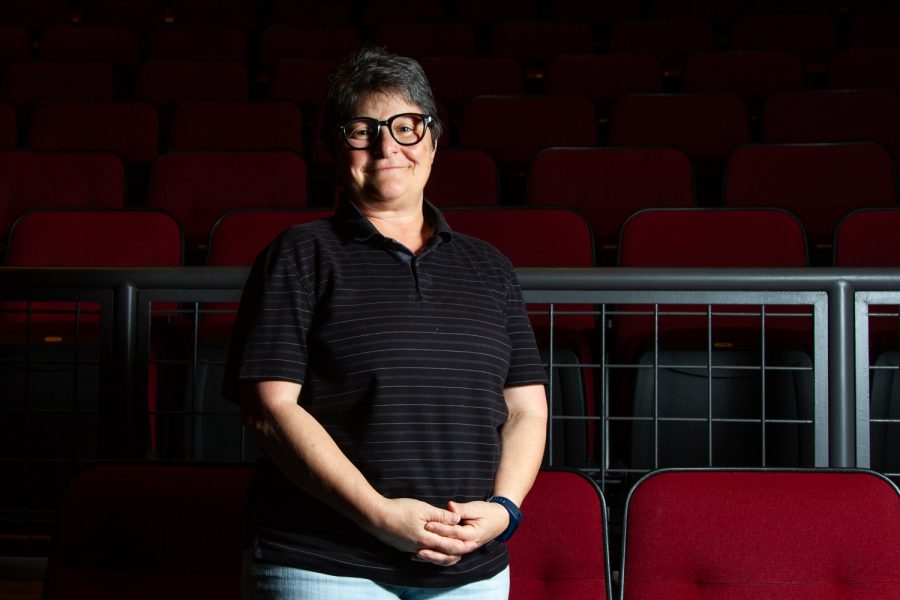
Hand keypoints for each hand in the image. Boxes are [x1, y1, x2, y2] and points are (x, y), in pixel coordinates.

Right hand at [362, 497, 478, 565]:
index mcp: (426, 538)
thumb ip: (441, 515)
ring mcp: (410, 549)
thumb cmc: (399, 509)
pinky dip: (430, 552)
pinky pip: (421, 552)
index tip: (474, 543)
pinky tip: (431, 548)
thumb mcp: (422, 508)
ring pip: (431, 554)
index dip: (463, 544)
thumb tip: (457, 519)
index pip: (450, 544)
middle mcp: (419, 547)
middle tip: (469, 548)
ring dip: (444, 552)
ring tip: (453, 549)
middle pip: (442, 553)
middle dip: (457, 551)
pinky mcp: (403, 547)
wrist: (374, 516)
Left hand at [417, 500, 509, 563]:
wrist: (500, 520)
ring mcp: (465, 549)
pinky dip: (436, 557)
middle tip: (418, 546)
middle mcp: (469, 545)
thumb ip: (462, 509)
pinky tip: (423, 555)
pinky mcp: (461, 549)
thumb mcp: (476, 508)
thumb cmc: (487, 512)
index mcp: (473, 535)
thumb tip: (450, 506)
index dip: (440, 529)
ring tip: (417, 555)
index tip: (427, 524)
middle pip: (450, 550)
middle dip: (434, 549)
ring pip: (448, 557)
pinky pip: (448, 556)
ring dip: (433, 557)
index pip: (454, 533)